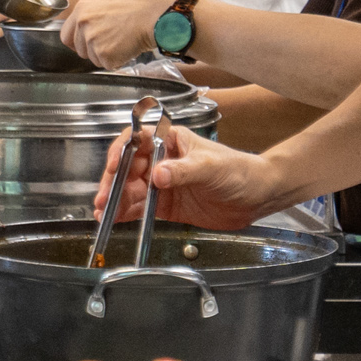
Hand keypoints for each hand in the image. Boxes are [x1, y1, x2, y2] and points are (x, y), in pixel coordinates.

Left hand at [65, 0, 180, 68]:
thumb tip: (84, 31)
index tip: (85, 44)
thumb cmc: (138, 6)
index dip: (77, 42)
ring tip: (123, 40)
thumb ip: (91, 16)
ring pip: (94, 59)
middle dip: (93, 50)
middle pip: (79, 50)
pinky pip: (108, 65)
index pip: (66, 35)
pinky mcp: (104, 55)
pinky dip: (118, 61)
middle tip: (112, 41)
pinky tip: (127, 47)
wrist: (155, 14)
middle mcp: (83, 23)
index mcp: (81, 8)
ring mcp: (92, 40)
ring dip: (107, 55)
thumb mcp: (106, 3)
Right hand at [97, 124, 270, 231]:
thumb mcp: (211, 167)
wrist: (257, 197)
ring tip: (104, 212)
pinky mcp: (166, 205)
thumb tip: (158, 175)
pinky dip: (126, 213)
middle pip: (128, 168)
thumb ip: (184, 171)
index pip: (138, 141)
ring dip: (116, 200)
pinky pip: (141, 208)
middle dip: (113, 182)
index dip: (122, 152)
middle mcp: (162, 160)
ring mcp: (163, 184)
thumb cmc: (239, 171)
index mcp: (171, 141)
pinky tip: (115, 219)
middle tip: (104, 198)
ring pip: (131, 190)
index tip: (115, 166)